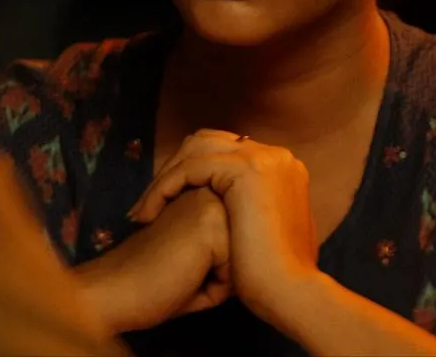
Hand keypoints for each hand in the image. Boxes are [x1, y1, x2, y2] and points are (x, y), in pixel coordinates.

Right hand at [75, 187, 231, 332]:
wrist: (114, 291)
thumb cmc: (149, 283)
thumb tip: (253, 256)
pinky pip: (236, 274)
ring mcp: (209, 205)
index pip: (236, 247)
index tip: (175, 266)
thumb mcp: (193, 257)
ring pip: (242, 262)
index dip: (210, 271)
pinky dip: (213, 290)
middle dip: (216, 274)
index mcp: (201, 197)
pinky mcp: (210, 225)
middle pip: (243, 252)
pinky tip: (184, 280)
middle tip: (175, 270)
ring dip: (215, 280)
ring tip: (180, 275)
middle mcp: (207, 194)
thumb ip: (220, 245)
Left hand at [129, 129, 319, 321]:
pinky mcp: (246, 168)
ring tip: (143, 211)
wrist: (292, 293)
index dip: (190, 171)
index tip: (166, 201)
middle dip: (174, 169)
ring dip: (164, 178)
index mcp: (281, 167)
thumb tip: (231, 209)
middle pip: (207, 143)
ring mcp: (263, 158)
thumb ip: (251, 210)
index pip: (223, 151)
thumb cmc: (275, 277)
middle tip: (148, 203)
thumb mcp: (264, 232)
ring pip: (194, 151)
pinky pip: (189, 168)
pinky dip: (164, 187)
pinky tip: (148, 214)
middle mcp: (275, 155)